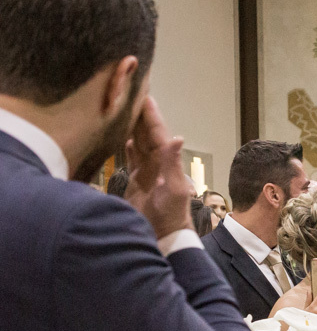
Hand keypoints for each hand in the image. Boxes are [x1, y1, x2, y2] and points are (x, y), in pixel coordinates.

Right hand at [123, 97, 191, 239]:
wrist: (165, 235)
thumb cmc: (172, 213)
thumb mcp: (174, 188)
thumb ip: (173, 163)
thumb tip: (177, 137)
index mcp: (166, 162)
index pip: (158, 133)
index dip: (152, 115)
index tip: (146, 96)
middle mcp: (157, 164)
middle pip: (148, 135)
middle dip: (142, 116)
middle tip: (132, 95)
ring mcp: (147, 172)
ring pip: (140, 144)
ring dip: (135, 128)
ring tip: (127, 110)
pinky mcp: (137, 182)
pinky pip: (133, 159)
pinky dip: (130, 147)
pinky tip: (126, 138)